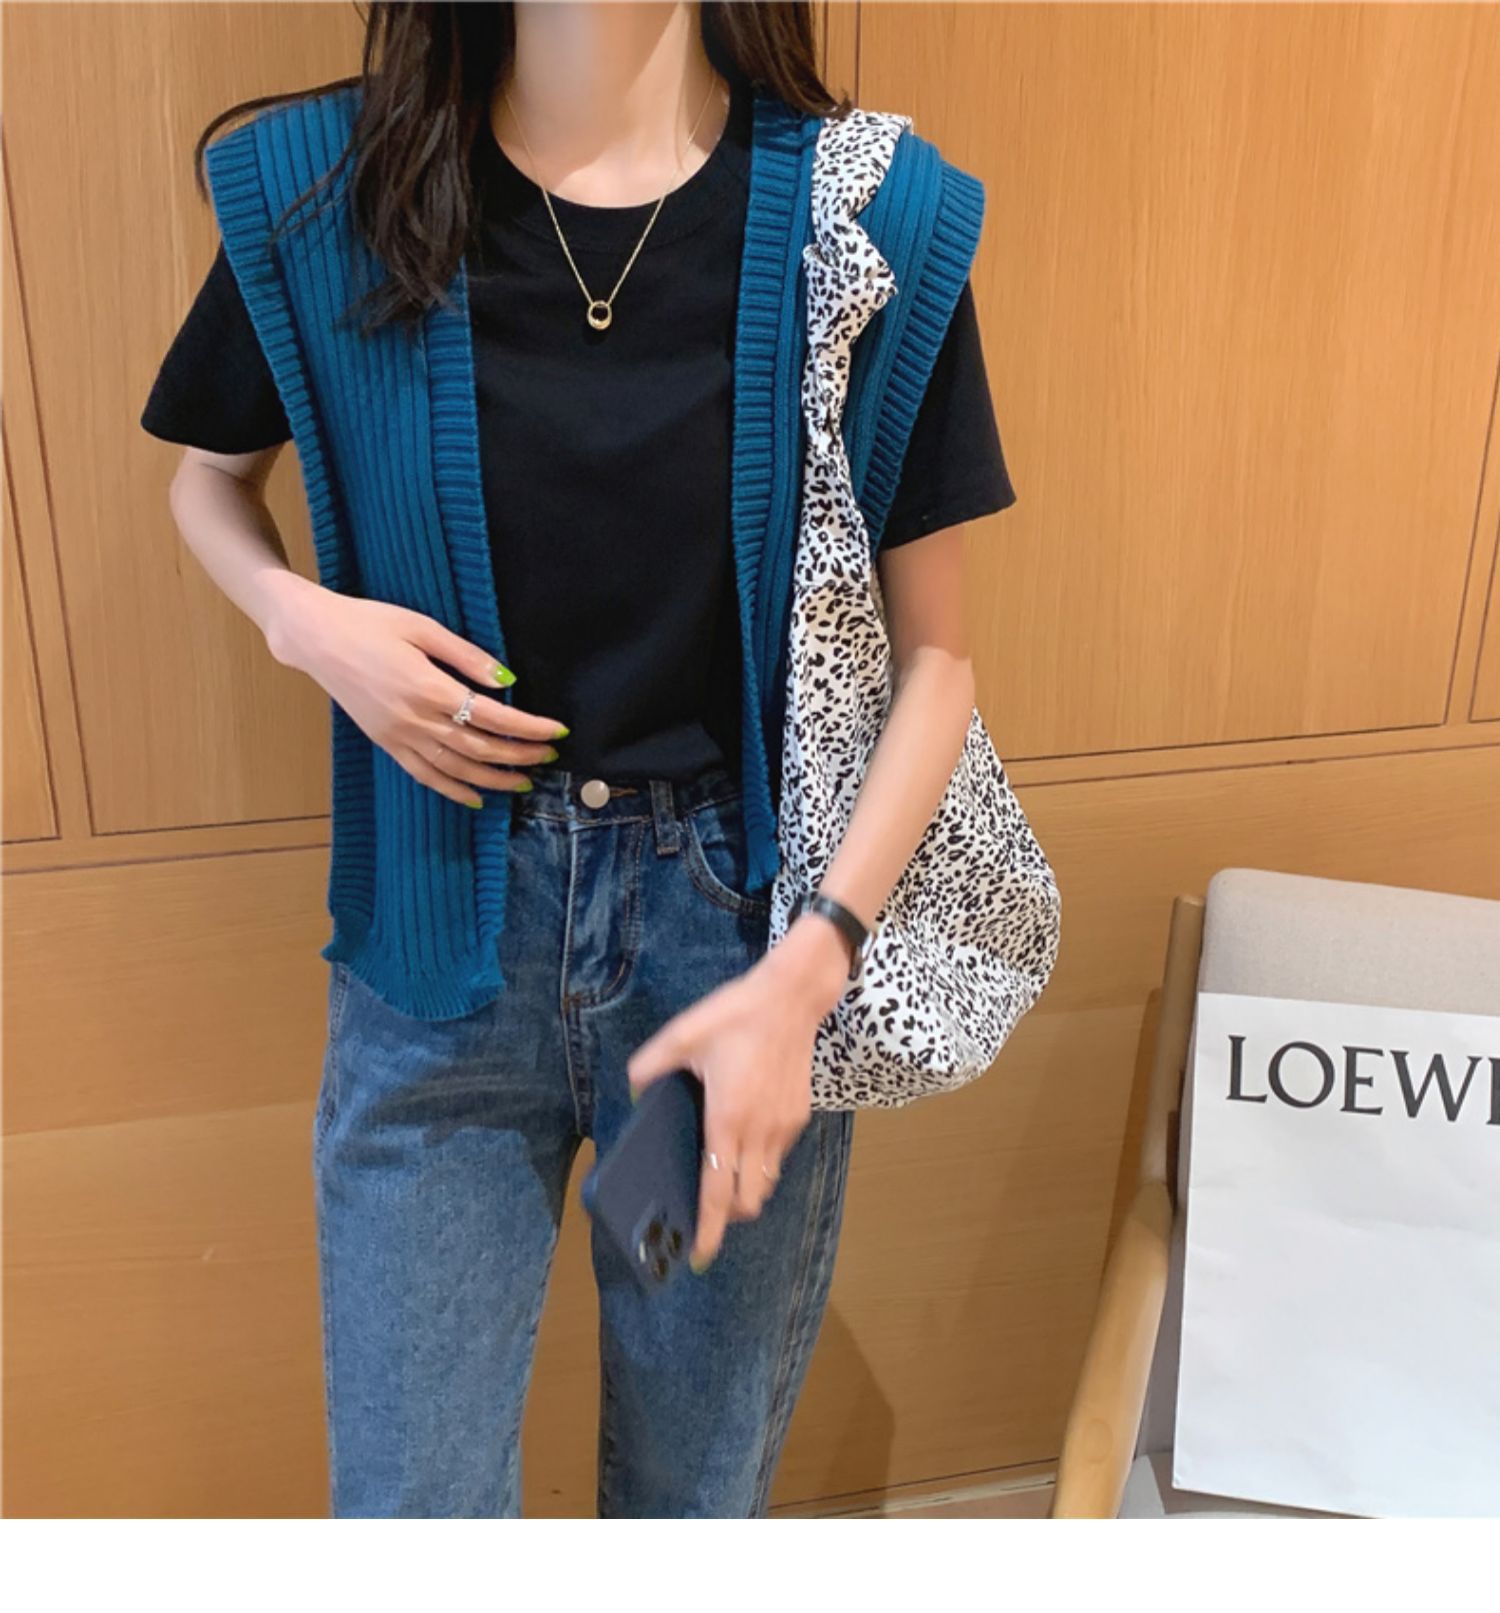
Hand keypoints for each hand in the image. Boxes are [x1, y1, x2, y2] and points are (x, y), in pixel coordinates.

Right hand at [263, 576, 565, 807]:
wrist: (315, 637)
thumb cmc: (369, 622)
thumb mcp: (422, 627)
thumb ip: (467, 656)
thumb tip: (507, 681)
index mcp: (429, 687)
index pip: (493, 717)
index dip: (529, 728)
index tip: (556, 731)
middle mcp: (415, 718)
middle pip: (480, 748)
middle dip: (520, 755)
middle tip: (549, 755)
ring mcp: (398, 735)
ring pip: (456, 769)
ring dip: (493, 779)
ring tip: (523, 782)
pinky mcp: (385, 743)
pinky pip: (424, 775)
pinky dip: (452, 790)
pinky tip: (476, 798)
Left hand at [625, 911, 852, 1270]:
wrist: (793, 996)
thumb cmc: (735, 1015)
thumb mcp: (682, 1034)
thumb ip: (650, 1066)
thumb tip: (634, 1092)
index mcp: (727, 1119)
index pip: (718, 1191)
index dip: (710, 1229)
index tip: (700, 1256)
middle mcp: (759, 1132)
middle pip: (748, 1200)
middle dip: (728, 1216)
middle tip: (705, 1213)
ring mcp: (784, 1126)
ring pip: (767, 1180)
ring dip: (747, 1191)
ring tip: (723, 1180)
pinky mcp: (800, 1115)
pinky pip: (778, 1155)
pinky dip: (761, 1163)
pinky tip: (743, 1141)